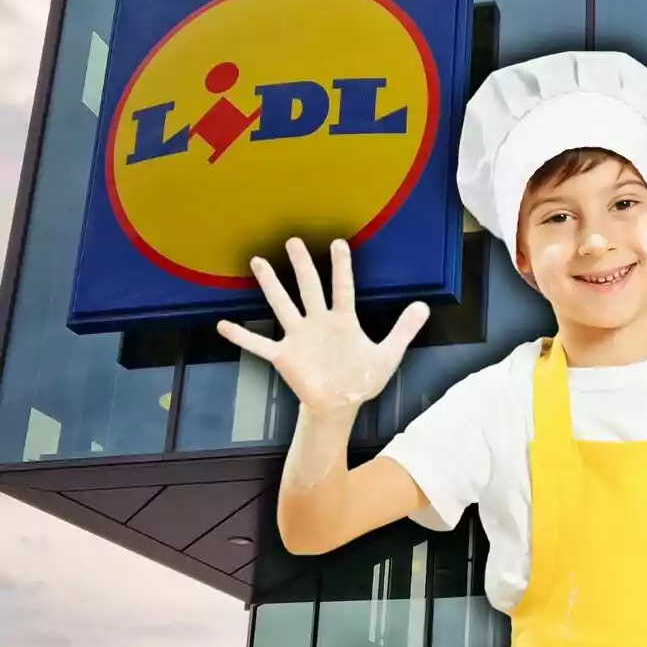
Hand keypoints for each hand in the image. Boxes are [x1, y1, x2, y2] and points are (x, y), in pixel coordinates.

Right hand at [216, 237, 430, 414]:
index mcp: (343, 320)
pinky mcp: (285, 357)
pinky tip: (222, 325)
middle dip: (302, 265)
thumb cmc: (362, 379)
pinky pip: (259, 345)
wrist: (341, 405)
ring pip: (283, 305)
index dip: (342, 266)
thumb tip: (424, 305)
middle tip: (294, 240)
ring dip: (271, 285)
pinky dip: (242, 337)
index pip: (343, 287)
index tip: (339, 243)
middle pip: (309, 287)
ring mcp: (299, 337)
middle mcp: (319, 322)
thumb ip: (404, 329)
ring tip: (258, 261)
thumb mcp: (389, 354)